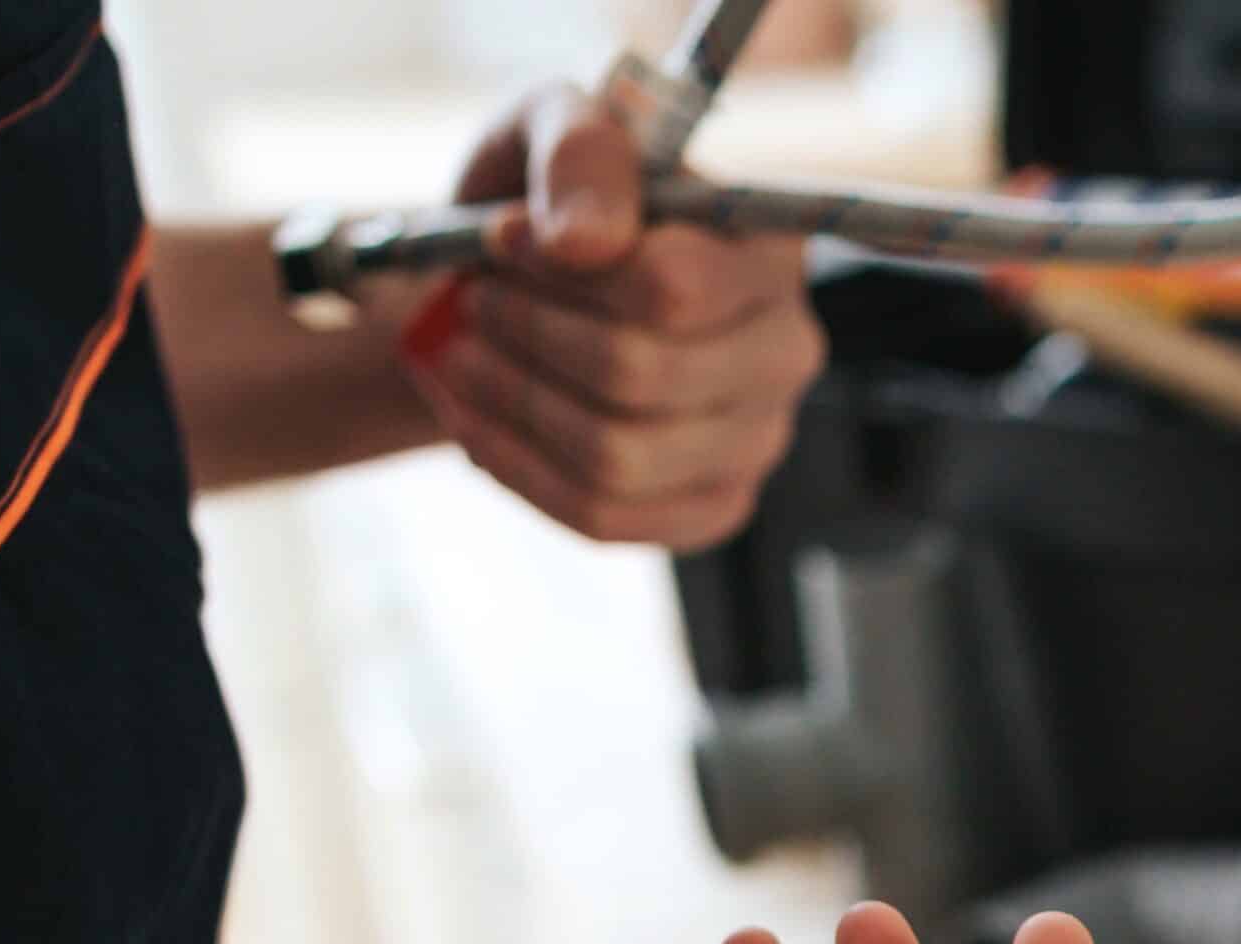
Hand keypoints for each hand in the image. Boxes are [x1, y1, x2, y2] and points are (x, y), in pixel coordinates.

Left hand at [401, 84, 826, 552]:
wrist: (535, 290)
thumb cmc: (557, 206)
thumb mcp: (555, 130)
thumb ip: (578, 153)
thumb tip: (579, 242)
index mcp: (769, 249)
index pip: (673, 288)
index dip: (564, 272)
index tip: (496, 240)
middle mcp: (784, 352)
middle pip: (639, 377)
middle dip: (527, 339)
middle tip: (468, 305)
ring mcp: (754, 444)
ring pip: (616, 458)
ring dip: (512, 407)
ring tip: (456, 360)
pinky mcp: (709, 511)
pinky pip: (603, 517)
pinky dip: (518, 469)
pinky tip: (473, 422)